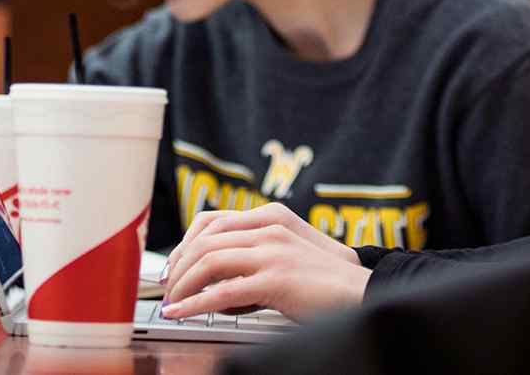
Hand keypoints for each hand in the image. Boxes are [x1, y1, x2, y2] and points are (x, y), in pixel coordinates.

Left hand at [159, 203, 370, 322]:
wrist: (363, 292)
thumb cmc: (326, 280)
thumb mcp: (288, 253)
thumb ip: (257, 253)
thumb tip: (217, 276)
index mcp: (272, 216)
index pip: (212, 221)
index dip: (185, 244)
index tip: (173, 266)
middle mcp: (269, 227)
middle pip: (204, 241)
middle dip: (178, 267)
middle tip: (166, 289)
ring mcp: (272, 252)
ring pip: (208, 262)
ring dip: (182, 285)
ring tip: (172, 303)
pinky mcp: (275, 280)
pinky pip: (222, 292)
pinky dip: (195, 304)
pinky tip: (182, 313)